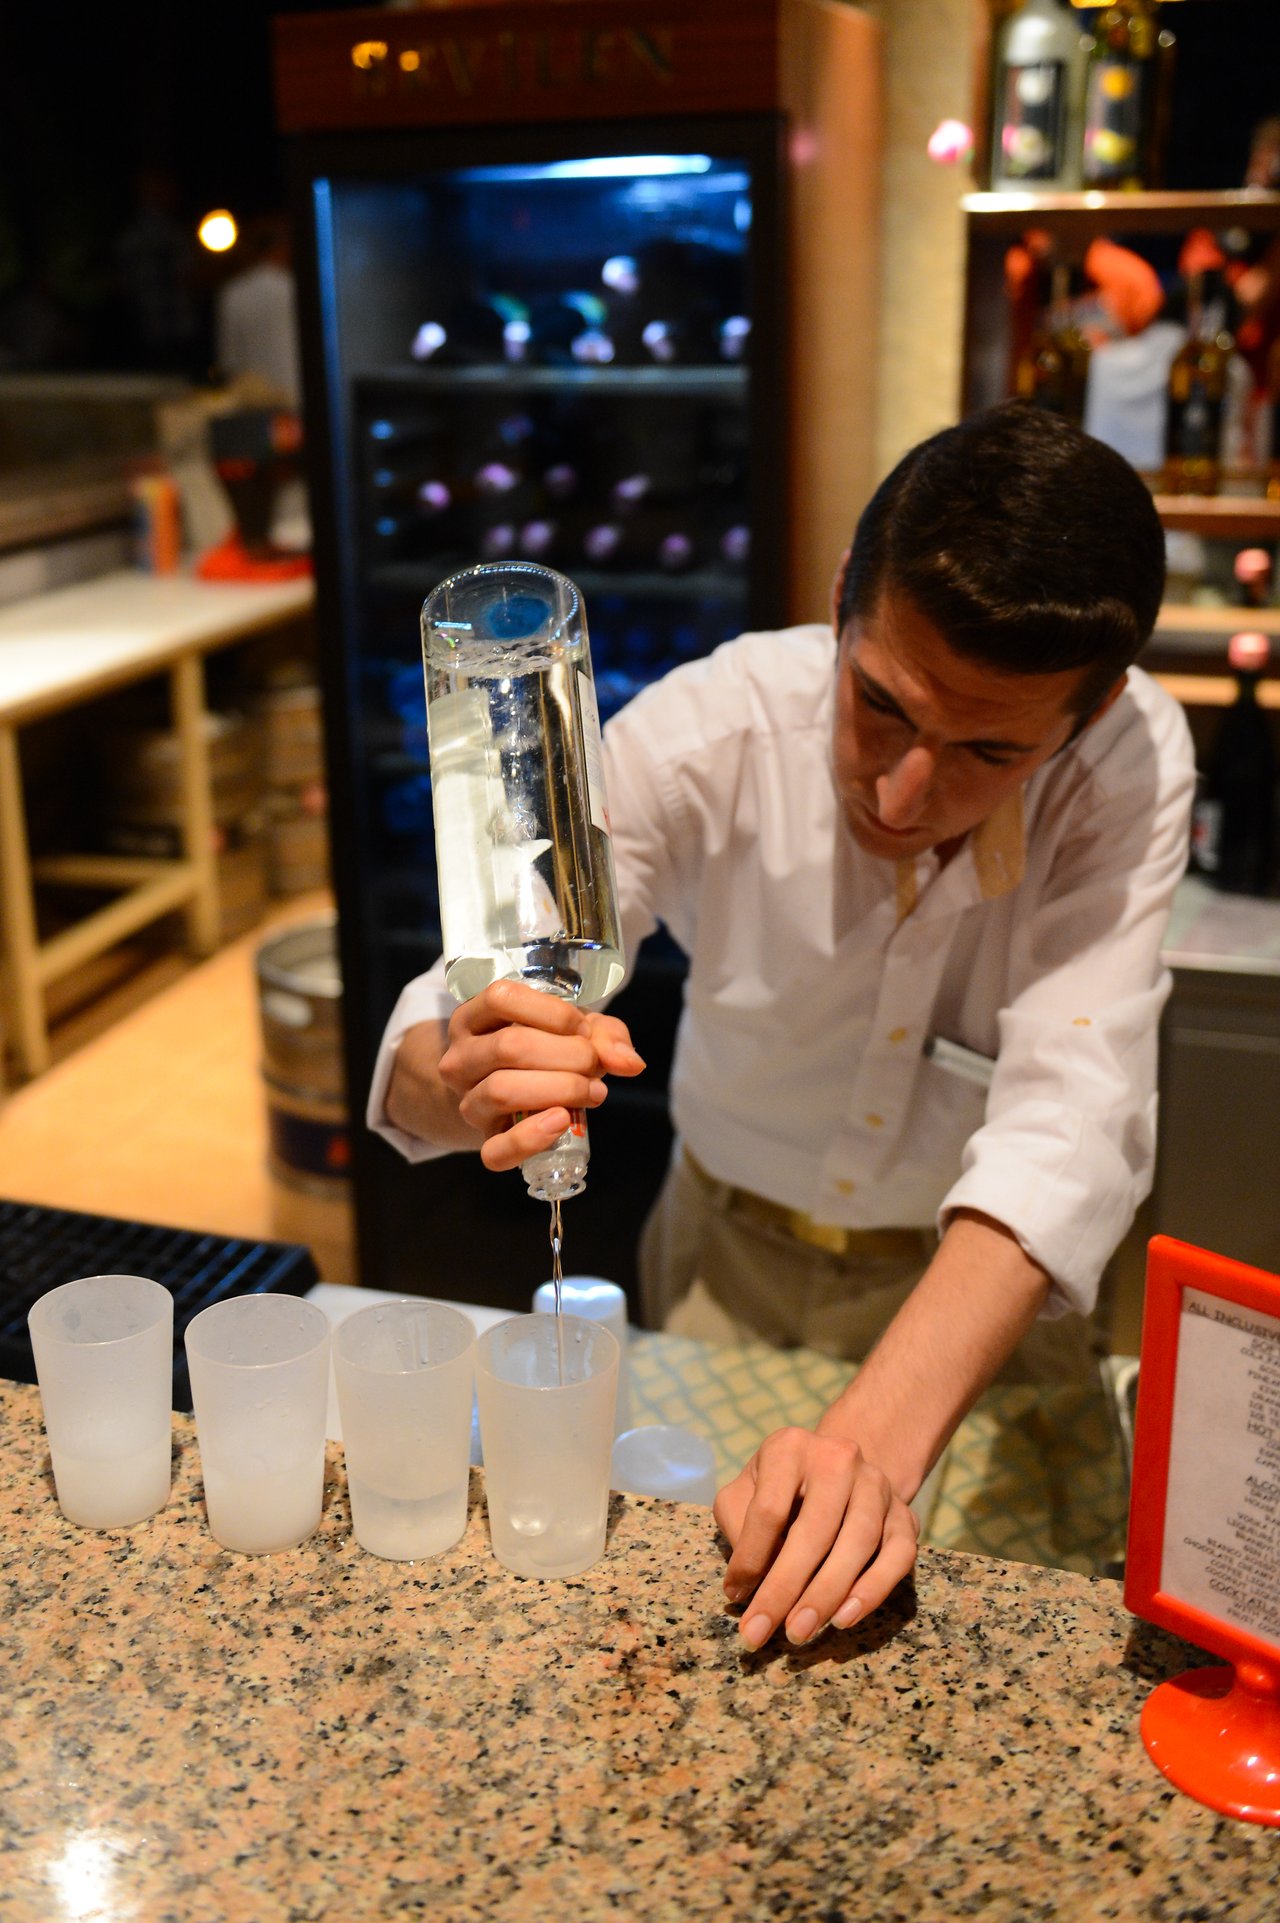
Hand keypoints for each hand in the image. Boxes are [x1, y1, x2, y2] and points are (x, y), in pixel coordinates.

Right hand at [437, 978, 643, 1170]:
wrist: (511, 1095)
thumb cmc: (543, 1050)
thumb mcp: (572, 1031)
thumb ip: (604, 1036)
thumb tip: (631, 1063)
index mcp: (474, 1018)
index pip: (501, 999)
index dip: (552, 1012)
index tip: (581, 1029)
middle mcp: (460, 1057)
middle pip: (509, 1047)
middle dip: (567, 1054)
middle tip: (594, 1063)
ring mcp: (468, 1101)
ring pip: (501, 1091)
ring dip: (559, 1089)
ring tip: (593, 1091)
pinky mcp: (484, 1140)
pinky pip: (495, 1149)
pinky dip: (530, 1139)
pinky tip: (562, 1122)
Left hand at [713, 1427, 918, 1650]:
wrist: (835, 1468)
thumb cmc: (778, 1488)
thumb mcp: (745, 1492)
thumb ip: (738, 1527)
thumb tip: (744, 1586)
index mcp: (789, 1448)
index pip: (769, 1509)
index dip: (751, 1558)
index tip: (735, 1597)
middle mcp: (838, 1458)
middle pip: (815, 1529)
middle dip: (786, 1587)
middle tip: (762, 1632)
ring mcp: (877, 1484)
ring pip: (859, 1541)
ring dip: (827, 1594)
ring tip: (799, 1631)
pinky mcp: (905, 1514)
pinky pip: (899, 1555)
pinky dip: (874, 1589)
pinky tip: (844, 1618)